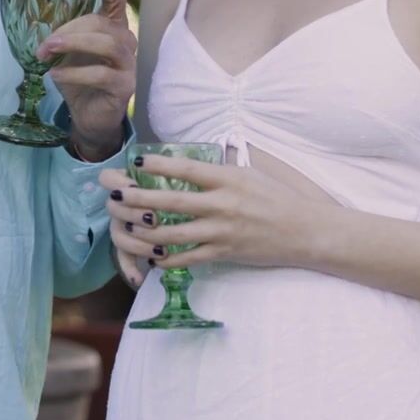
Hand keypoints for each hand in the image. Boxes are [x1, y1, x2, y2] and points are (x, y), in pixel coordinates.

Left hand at [38, 0, 134, 157]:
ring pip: (108, 44)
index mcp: (113, 26)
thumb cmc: (79, 77)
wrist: (89, 115)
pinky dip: (75, 73)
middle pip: (101, 22)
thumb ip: (61, 34)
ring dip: (73, 44)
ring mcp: (128, 64)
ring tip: (47, 53)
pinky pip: (101, 74)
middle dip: (68, 30)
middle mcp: (126, 41)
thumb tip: (36, 23)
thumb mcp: (68, 51)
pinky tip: (55, 75)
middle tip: (44, 45)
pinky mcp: (125, 86)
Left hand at [99, 153, 343, 270]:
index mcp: (228, 179)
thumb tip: (191, 163)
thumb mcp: (248, 174)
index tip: (137, 160)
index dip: (159, 164)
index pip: (186, 168)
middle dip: (138, 198)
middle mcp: (222, 204)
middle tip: (115, 195)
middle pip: (171, 201)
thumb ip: (219, 170)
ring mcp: (222, 231)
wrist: (305, 231)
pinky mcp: (224, 253)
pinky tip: (151, 256)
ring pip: (173, 233)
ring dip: (144, 231)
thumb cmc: (276, 198)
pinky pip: (188, 258)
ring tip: (126, 227)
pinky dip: (166, 259)